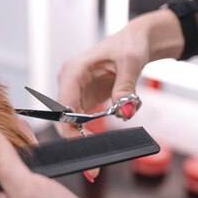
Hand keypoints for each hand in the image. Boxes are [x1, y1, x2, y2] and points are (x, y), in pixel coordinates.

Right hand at [57, 9, 183, 138]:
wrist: (134, 42)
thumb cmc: (129, 44)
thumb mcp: (130, 63)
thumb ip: (125, 88)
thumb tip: (124, 111)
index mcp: (74, 70)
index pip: (63, 105)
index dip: (69, 128)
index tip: (85, 143)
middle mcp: (69, 81)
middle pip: (64, 117)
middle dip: (79, 135)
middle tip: (98, 155)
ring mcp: (75, 90)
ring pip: (73, 121)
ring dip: (92, 129)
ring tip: (117, 119)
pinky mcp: (84, 98)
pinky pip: (85, 119)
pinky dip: (99, 124)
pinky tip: (117, 113)